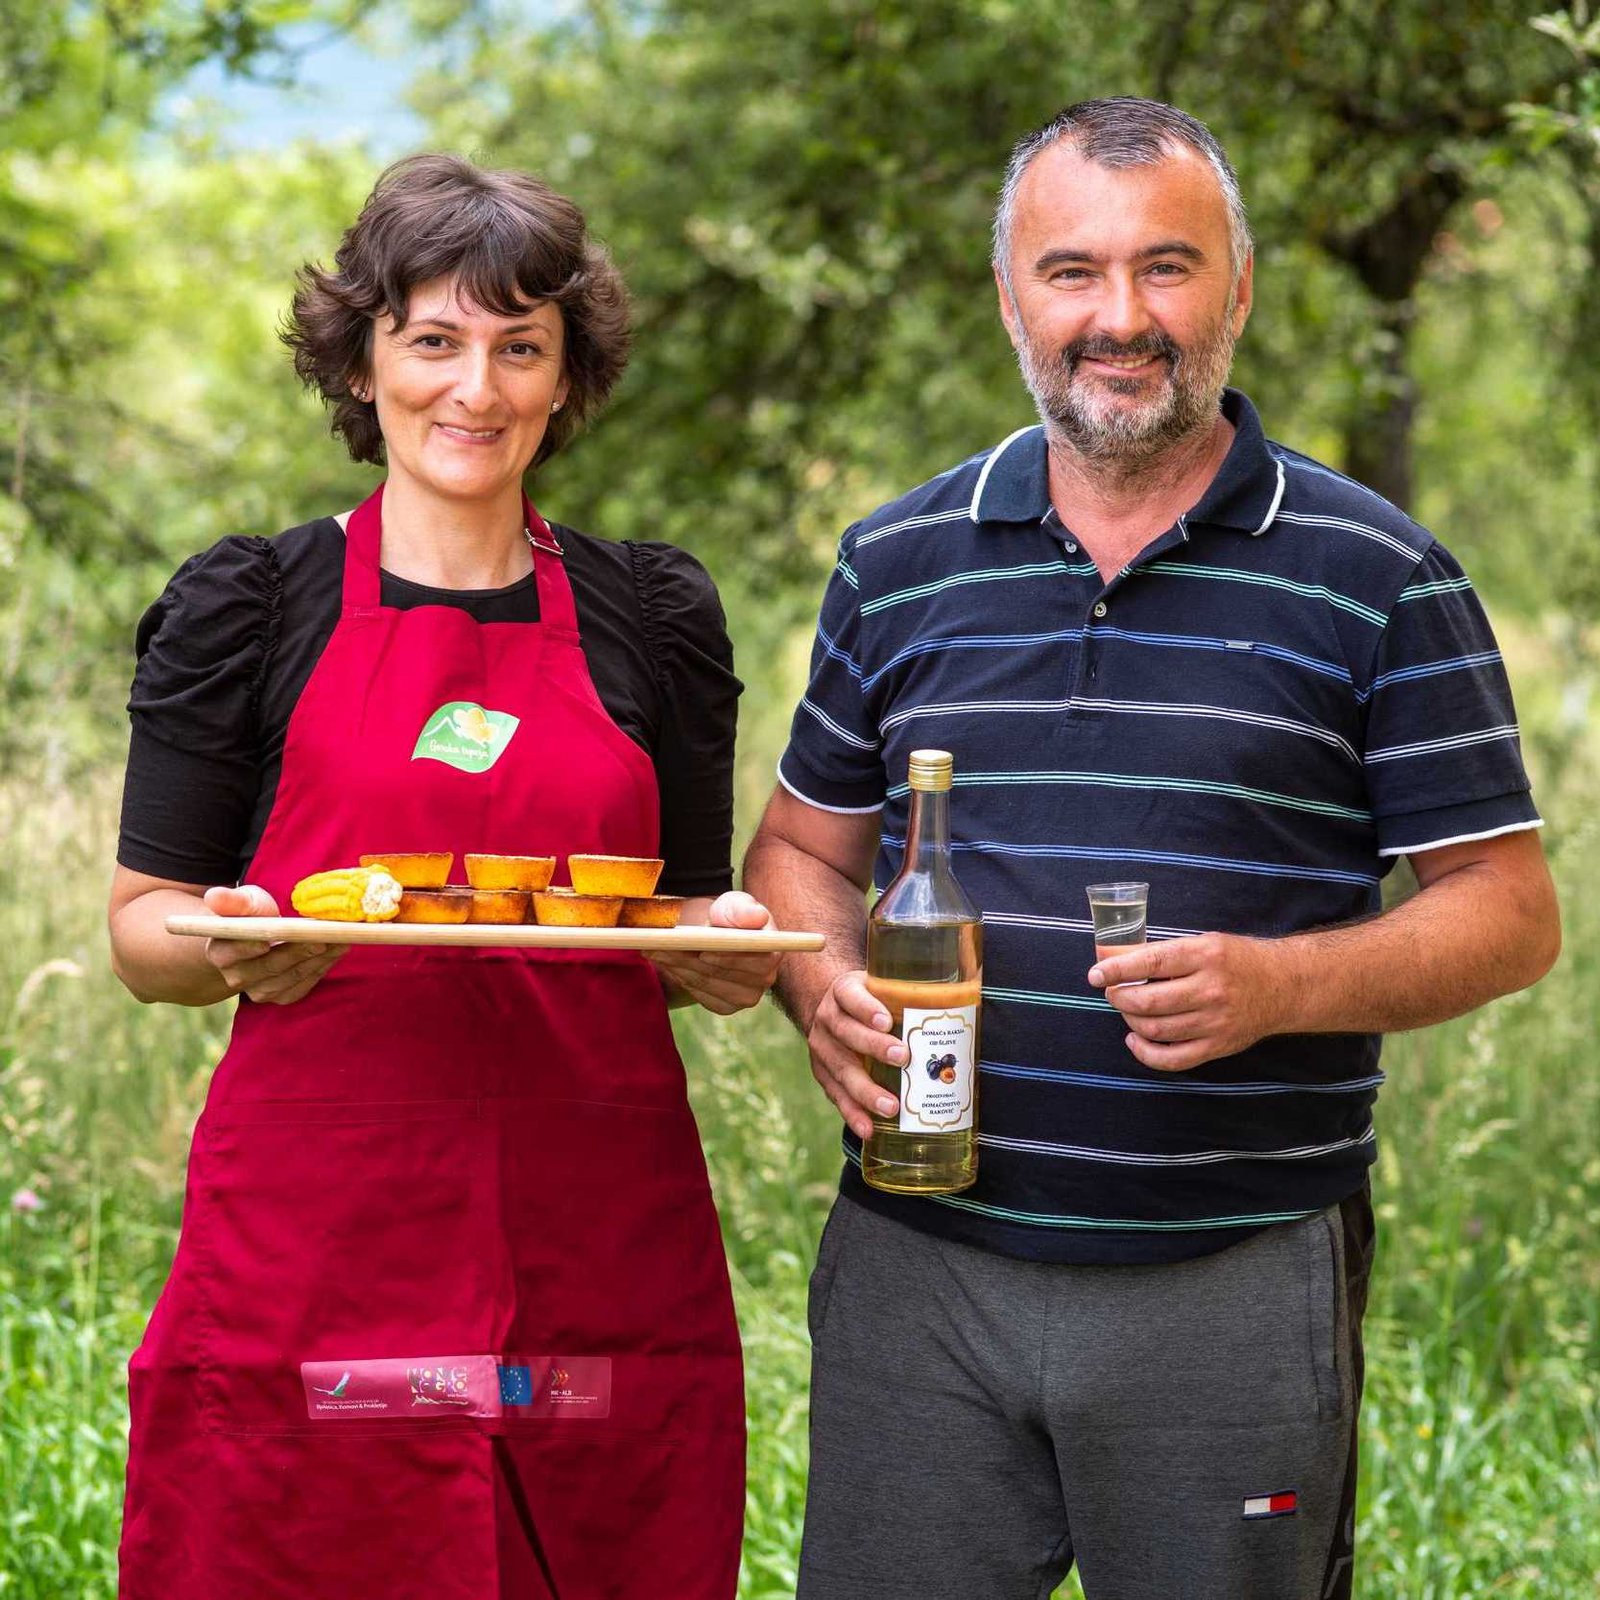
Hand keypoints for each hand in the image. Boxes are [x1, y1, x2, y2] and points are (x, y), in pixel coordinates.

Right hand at [202, 884, 347, 1004]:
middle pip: (272, 966)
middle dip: (301, 949)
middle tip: (327, 933)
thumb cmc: (251, 916)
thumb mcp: (242, 902)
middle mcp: (238, 977)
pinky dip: (323, 966)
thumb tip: (213, 895)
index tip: (274, 936)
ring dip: (319, 958)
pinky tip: (338, 949)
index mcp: (221, 952)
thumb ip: (231, 900)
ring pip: (292, 976)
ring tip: (342, 938)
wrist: (258, 938)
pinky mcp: (283, 996)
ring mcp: (260, 991)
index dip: (256, 945)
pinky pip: (305, 984)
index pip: (238, 951)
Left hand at [649, 891, 779, 1015]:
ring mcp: (747, 996)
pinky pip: (700, 994)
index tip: (702, 951)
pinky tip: (668, 964)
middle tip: (659, 946)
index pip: (757, 961)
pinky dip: (680, 978)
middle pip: (723, 973)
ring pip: (706, 982)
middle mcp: (766, 978)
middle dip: (690, 958)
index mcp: (772, 949)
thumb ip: (741, 909)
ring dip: (678, 966)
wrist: (712, 935)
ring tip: (654, 950)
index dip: (729, 958)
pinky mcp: (727, 1006)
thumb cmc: (724, 916)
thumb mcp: (730, 904)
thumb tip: (758, 916)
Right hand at [804, 969, 903, 1139]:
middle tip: (903, 1057)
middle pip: (846, 1032)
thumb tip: (968, 997)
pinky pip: (837, 1096)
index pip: (851, 995)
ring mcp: (823, 1048)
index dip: (865, 1007)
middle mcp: (828, 1018)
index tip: (886, 1021)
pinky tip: (868, 1129)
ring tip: (891, 1106)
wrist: (833, 1010)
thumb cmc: (871, 999)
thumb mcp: (882, 985)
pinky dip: (853, 1113)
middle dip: (873, 1047)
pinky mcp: (823, 1074)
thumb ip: (911, 992)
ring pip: (842, 1069)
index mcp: (843, 991)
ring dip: (866, 1090)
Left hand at [1088, 932, 1286, 1070]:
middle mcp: (1211, 990)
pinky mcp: (1218, 1046)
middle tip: (1112, 991)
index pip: (1151, 963)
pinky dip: (1146, 1053)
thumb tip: (1114, 958)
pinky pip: (1173, 1059)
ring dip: (1130, 1020)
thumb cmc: (1236, 960)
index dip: (1117, 969)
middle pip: (1149, 1001)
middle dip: (1120, 997)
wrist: (1283, 986)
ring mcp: (1215, 1022)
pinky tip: (1134, 1040)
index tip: (1095, 974)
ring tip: (1126, 1009)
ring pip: (1156, 1029)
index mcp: (1205, 956)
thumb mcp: (1203, 943)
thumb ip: (1164, 953)